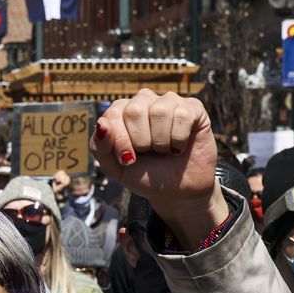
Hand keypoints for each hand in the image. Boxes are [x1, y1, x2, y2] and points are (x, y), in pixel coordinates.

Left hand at [93, 90, 225, 247]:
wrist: (177, 191)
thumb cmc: (145, 175)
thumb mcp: (115, 168)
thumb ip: (100, 147)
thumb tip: (101, 124)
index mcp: (122, 111)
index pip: (114, 113)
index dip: (120, 140)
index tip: (128, 160)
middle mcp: (145, 101)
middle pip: (135, 110)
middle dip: (141, 141)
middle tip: (149, 153)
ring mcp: (169, 102)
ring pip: (160, 111)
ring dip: (161, 141)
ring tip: (165, 150)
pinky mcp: (193, 108)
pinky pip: (183, 114)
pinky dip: (179, 138)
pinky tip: (180, 147)